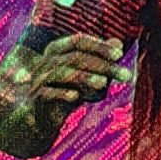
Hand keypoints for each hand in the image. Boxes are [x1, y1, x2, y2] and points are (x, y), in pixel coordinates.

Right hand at [0, 34, 132, 108]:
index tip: (119, 55)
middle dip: (102, 65)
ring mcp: (39, 78)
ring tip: (104, 84)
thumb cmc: (68, 91)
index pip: (78, 41)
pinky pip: (48, 92)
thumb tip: (119, 42)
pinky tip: (77, 97)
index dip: (98, 46)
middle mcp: (46, 61)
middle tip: (125, 75)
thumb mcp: (87, 75)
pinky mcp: (36, 96)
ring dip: (85, 77)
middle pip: (75, 57)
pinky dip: (62, 93)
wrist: (43, 117)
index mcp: (56, 50)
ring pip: (63, 73)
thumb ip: (101, 59)